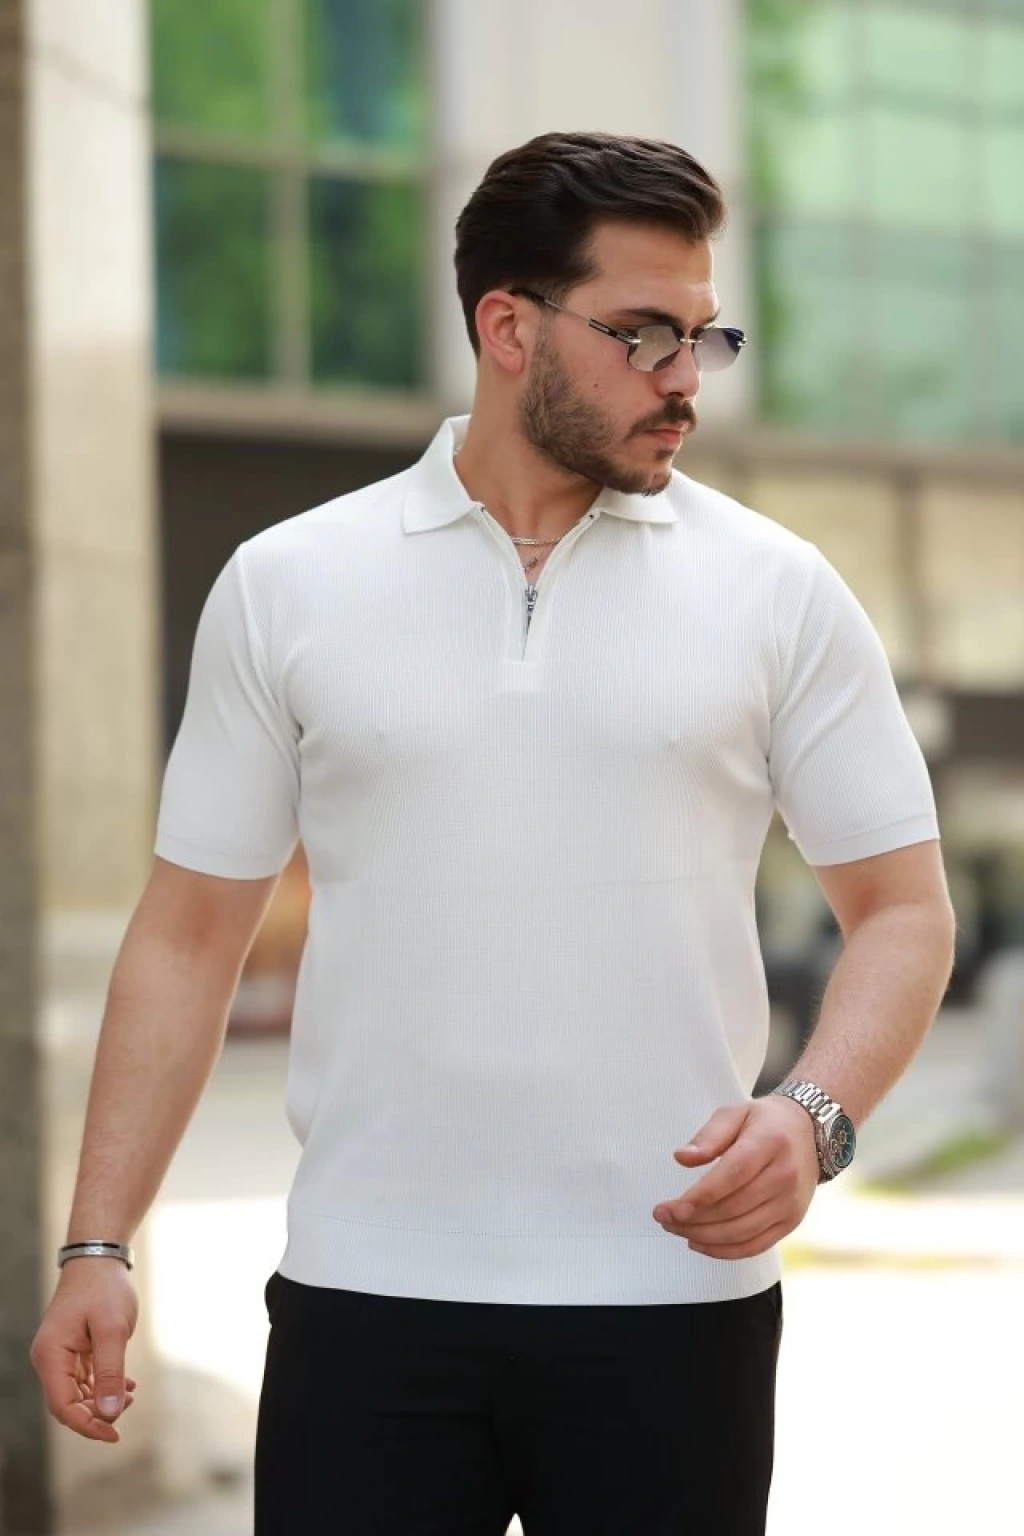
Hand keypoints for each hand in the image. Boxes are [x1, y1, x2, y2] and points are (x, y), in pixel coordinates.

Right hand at [30, 1260, 138, 1441]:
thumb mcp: (113, 1330)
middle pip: (67, 1404)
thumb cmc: (104, 1289)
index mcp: (51, 1356)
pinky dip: (102, 1386)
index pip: (63, 1407)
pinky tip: (127, 1386)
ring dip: (101, 1401)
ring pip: (76, 1394)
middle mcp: (49, 1359)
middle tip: (129, 1406)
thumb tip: (111, 1414)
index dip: (88, 1426)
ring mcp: (59, 1355)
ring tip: (131, 1394)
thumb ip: (111, 1373)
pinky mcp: (71, 1350)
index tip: (115, 1435)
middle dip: (96, 1414)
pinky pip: (83, 1379)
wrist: (99, 1258)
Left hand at [652, 1096, 819, 1258]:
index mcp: (770, 1143)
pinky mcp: (791, 1222)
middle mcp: (785, 1176)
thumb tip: (682, 1158)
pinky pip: (755, 1246)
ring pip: (741, 1232)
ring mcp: (790, 1203)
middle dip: (692, 1219)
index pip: (732, 1175)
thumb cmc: (766, 1122)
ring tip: (676, 1229)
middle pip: (733, 1208)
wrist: (810, 1133)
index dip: (700, 1196)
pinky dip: (724, 1251)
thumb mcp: (735, 1113)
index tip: (670, 1207)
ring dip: (703, 1236)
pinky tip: (699, 1243)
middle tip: (663, 1217)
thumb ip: (708, 1136)